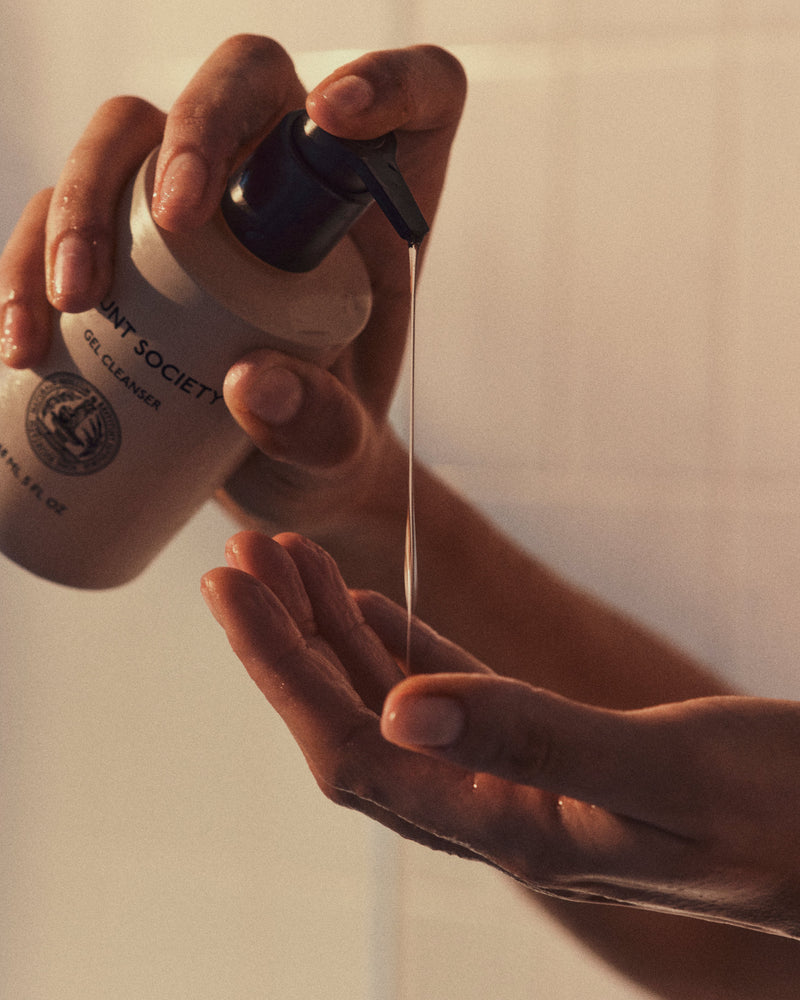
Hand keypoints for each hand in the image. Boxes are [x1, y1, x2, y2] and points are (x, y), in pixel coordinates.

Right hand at [0, 35, 465, 535]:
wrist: (279, 486)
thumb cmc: (328, 448)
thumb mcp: (342, 452)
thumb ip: (325, 430)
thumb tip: (253, 385)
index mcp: (376, 209)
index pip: (420, 96)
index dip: (391, 79)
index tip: (337, 119)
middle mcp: (286, 181)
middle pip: (244, 82)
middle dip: (198, 128)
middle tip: (173, 219)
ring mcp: (201, 206)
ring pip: (129, 135)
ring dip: (85, 200)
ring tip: (74, 300)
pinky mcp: (128, 245)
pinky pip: (62, 215)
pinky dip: (28, 262)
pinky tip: (26, 340)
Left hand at [203, 530, 799, 939]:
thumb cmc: (781, 811)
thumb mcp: (663, 770)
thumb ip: (533, 738)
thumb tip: (396, 711)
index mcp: (508, 825)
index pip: (353, 751)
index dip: (283, 672)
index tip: (235, 593)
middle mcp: (494, 807)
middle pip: (352, 724)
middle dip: (285, 644)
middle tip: (237, 560)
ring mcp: (515, 777)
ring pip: (389, 705)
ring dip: (330, 635)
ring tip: (284, 565)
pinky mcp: (547, 747)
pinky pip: (446, 695)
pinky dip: (396, 645)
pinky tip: (361, 607)